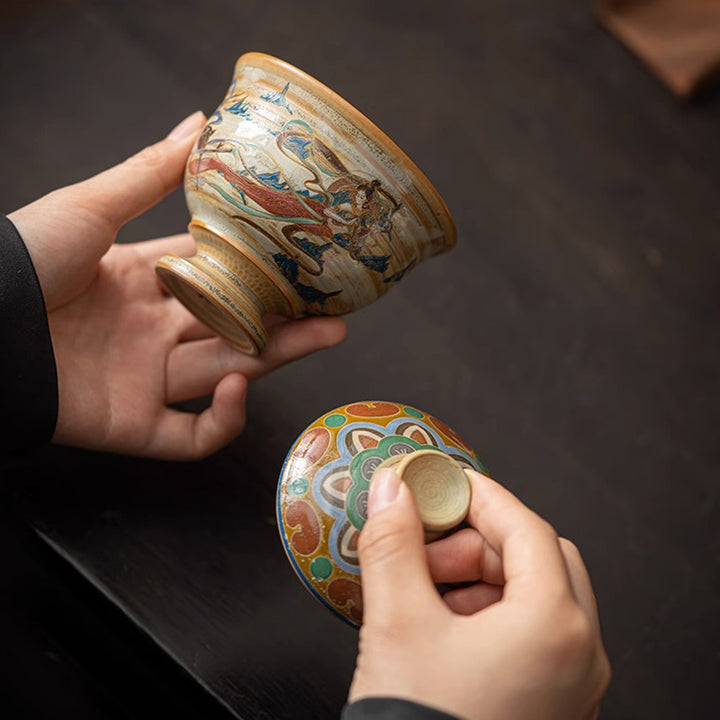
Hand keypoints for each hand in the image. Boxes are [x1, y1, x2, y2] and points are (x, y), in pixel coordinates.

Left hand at [9, 112, 345, 458]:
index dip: (259, 271)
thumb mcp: (92, 206)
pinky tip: (235, 390)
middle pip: (234, 328)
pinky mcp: (134, 424)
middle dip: (287, 320)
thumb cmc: (25, 261)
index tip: (301, 260)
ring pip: (227, 374)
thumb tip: (199, 123)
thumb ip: (149, 174)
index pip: (217, 276)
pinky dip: (220, 421)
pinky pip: (190, 436)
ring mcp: (145, 379)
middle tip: (336, 310)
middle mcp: (152, 331)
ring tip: (328, 335)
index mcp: (144, 281)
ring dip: (278, 358)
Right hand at [349, 468, 610, 719]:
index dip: (479, 496)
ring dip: (479, 578)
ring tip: (426, 589)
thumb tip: (392, 491)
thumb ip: (394, 544)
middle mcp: (577, 654)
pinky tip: (442, 625)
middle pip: (536, 558)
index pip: (525, 526)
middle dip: (477, 541)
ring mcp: (569, 683)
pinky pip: (529, 634)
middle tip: (429, 544)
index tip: (445, 484)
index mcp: (554, 625)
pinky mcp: (550, 703)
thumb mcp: (398, 624)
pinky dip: (487, 614)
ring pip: (533, 596)